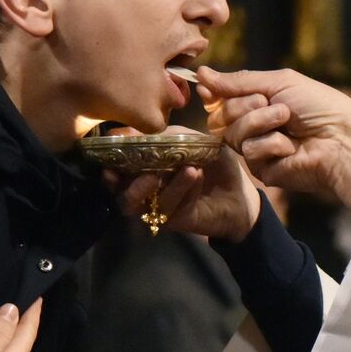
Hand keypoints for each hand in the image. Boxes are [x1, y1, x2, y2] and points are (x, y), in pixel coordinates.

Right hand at [104, 125, 262, 241]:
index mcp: (146, 169)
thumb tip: (139, 131)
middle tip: (147, 170)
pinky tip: (196, 174)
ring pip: (142, 204)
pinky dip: (184, 188)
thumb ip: (170, 134)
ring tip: (185, 169)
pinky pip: (171, 206)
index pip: (118, 171)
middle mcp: (147, 191)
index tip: (113, 157)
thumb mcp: (195, 141)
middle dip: (129, 182)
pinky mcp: (174, 220)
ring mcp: (158, 207)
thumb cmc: (215, 165)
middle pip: (122, 193)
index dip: (111, 166)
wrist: (239, 195)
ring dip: (159, 185)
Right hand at [198, 67, 350, 221]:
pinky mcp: (263, 171)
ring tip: (287, 121)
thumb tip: (202, 73)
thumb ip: (240, 81)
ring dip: (260, 122)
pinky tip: (291, 147)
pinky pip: (249, 153)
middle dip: (245, 106)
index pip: (222, 98)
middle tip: (272, 104)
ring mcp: (258, 150)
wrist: (343, 139)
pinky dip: (271, 145)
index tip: (208, 89)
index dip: (214, 94)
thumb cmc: (320, 107)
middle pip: (222, 116)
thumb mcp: (281, 83)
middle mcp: (256, 126)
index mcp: (260, 103)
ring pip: (232, 134)